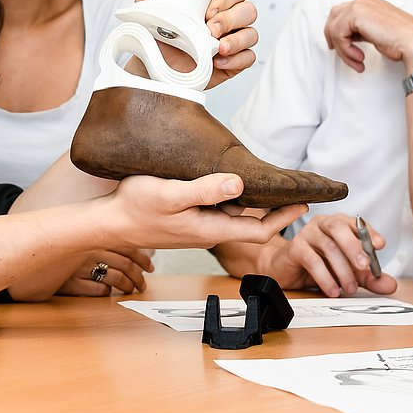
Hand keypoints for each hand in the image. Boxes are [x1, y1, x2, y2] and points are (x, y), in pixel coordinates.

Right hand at [55, 245, 154, 296]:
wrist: (37, 259)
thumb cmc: (68, 251)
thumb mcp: (87, 239)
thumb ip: (111, 239)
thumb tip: (141, 245)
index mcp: (96, 237)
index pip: (129, 246)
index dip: (143, 259)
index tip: (150, 267)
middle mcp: (90, 250)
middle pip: (126, 265)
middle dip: (138, 277)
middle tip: (142, 285)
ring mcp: (81, 267)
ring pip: (116, 279)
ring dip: (128, 287)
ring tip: (131, 290)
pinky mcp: (72, 284)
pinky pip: (99, 291)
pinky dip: (108, 292)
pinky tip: (109, 292)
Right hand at [104, 172, 304, 248]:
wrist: (109, 222)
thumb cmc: (136, 208)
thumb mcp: (171, 194)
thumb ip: (205, 190)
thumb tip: (239, 184)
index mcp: (209, 229)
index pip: (258, 231)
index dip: (284, 218)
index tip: (304, 204)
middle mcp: (208, 230)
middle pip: (251, 224)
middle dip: (275, 210)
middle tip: (295, 190)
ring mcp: (197, 226)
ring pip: (234, 216)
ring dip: (253, 202)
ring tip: (270, 182)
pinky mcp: (187, 219)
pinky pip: (218, 210)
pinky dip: (232, 199)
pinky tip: (233, 182)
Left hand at [135, 0, 258, 87]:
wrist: (150, 67)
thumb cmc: (154, 32)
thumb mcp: (152, 0)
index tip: (209, 8)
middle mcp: (230, 19)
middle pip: (249, 9)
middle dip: (231, 18)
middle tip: (210, 28)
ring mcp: (235, 41)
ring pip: (252, 33)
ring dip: (237, 40)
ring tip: (216, 48)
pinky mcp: (235, 63)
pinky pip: (249, 58)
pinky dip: (237, 59)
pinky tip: (220, 61)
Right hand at [256, 215, 398, 297]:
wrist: (287, 270)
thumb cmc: (318, 264)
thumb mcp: (349, 272)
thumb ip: (369, 277)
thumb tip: (390, 284)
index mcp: (338, 224)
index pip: (356, 223)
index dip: (369, 232)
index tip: (380, 244)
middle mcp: (322, 224)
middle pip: (339, 228)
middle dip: (354, 247)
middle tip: (365, 267)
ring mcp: (307, 233)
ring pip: (328, 246)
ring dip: (342, 270)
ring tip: (350, 288)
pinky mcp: (294, 247)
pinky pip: (311, 260)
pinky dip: (325, 277)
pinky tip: (333, 290)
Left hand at [323, 0, 412, 71]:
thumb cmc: (401, 41)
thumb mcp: (376, 32)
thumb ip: (361, 30)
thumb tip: (347, 38)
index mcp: (368, 2)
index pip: (341, 13)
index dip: (336, 31)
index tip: (341, 48)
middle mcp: (362, 0)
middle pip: (333, 18)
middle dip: (334, 39)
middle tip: (343, 55)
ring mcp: (358, 5)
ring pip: (334, 29)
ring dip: (343, 50)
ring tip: (358, 62)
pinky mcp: (355, 15)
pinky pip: (338, 35)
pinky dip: (346, 50)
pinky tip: (360, 58)